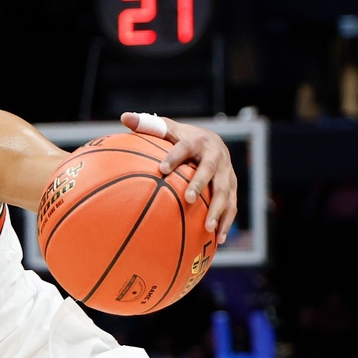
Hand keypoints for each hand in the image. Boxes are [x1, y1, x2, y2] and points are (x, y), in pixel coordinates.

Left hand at [121, 112, 237, 243]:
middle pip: (209, 171)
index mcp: (196, 141)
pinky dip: (226, 222)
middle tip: (188, 199)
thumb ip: (146, 124)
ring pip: (225, 192)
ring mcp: (226, 172)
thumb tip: (125, 117)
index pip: (183, 148)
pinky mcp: (232, 186)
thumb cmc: (182, 137)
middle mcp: (215, 156)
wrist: (213, 140)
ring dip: (218, 210)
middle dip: (199, 184)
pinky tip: (218, 240)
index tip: (161, 169)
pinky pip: (232, 206)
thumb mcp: (166, 128)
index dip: (173, 157)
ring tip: (207, 228)